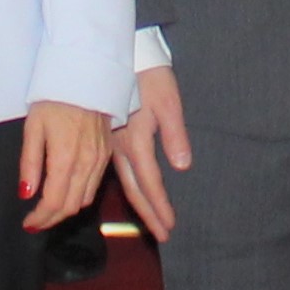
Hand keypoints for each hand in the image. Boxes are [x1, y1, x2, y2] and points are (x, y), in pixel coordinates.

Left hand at [20, 98, 112, 231]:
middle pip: (71, 206)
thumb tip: (26, 193)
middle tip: (36, 220)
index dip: (40, 218)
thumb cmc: (55, 98)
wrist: (86, 78)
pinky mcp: (107, 154)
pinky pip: (94, 186)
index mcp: (65, 157)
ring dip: (66, 209)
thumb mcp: (33, 128)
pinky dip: (80, 196)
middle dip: (52, 218)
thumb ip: (29, 163)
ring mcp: (100, 160)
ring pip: (84, 199)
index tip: (29, 223)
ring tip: (49, 210)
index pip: (54, 202)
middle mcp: (86, 163)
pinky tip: (67, 192)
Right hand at [112, 62, 190, 237]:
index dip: (159, 208)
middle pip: (135, 189)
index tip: (168, 229)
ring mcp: (110, 142)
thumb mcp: (167, 101)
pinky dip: (127, 184)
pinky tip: (131, 189)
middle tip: (161, 235)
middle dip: (149, 214)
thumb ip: (175, 134)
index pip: (150, 183)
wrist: (121, 53)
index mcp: (136, 141)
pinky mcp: (107, 134)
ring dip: (139, 202)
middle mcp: (120, 147)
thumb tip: (182, 166)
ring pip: (123, 180)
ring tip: (149, 219)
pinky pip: (115, 167)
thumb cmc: (149, 76)